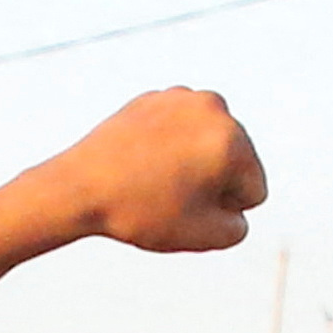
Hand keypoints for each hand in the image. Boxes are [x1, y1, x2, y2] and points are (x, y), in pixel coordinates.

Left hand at [0, 90, 267, 279]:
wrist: (78, 186)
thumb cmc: (142, 213)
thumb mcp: (203, 236)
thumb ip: (238, 226)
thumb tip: (237, 206)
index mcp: (232, 141)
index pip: (254, 190)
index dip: (224, 210)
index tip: (186, 209)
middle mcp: (215, 108)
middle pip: (235, 161)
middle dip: (211, 182)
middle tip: (167, 194)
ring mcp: (183, 96)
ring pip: (207, 144)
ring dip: (193, 163)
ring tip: (155, 179)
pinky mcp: (156, 96)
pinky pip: (179, 132)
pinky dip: (169, 147)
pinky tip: (143, 162)